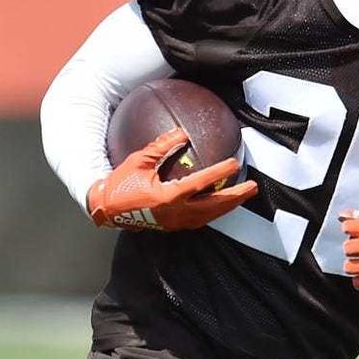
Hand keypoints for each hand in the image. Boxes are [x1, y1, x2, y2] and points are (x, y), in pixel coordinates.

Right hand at [87, 127, 257, 230]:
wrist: (106, 210)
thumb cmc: (121, 184)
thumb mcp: (139, 161)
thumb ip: (161, 147)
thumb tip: (182, 132)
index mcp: (166, 198)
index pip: (199, 184)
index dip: (219, 173)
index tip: (234, 163)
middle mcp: (174, 213)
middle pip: (212, 207)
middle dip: (235, 197)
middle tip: (253, 187)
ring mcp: (175, 223)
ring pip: (209, 216)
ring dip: (228, 206)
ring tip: (244, 195)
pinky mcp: (173, 226)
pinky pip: (200, 219)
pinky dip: (214, 212)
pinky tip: (222, 204)